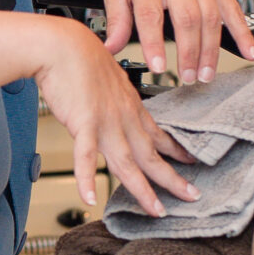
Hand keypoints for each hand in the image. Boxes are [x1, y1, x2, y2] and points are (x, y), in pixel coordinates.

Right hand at [26, 18, 196, 215]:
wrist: (61, 44)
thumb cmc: (78, 55)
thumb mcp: (108, 75)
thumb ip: (112, 94)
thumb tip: (111, 98)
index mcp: (129, 106)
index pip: (158, 134)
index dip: (175, 151)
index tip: (191, 162)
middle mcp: (122, 118)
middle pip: (151, 155)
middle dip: (173, 179)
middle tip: (191, 197)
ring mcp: (104, 123)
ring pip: (128, 163)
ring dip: (143, 190)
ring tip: (155, 210)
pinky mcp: (82, 124)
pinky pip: (85, 157)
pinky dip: (87, 178)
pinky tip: (90, 197)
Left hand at [104, 0, 253, 84]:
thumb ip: (117, 19)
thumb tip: (110, 48)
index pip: (150, 14)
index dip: (154, 43)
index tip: (158, 66)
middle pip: (187, 18)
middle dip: (189, 52)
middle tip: (187, 77)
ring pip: (211, 18)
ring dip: (210, 50)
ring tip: (205, 74)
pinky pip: (234, 11)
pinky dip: (243, 34)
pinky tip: (250, 53)